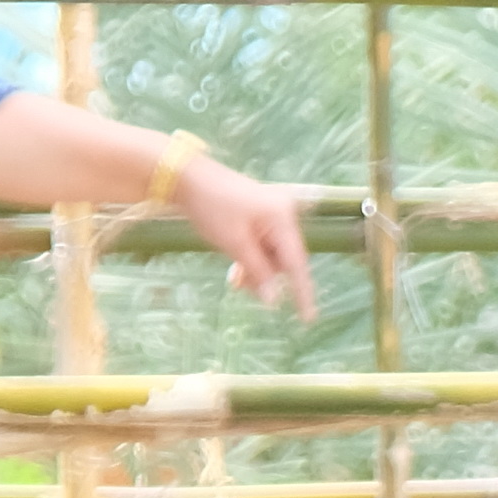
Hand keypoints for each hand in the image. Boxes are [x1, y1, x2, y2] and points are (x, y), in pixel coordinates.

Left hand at [175, 157, 315, 316]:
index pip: (297, 263)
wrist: (190, 179)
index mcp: (282, 217)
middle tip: (237, 285)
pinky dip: (252, 258)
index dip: (302, 292)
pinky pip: (264, 245)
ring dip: (256, 270)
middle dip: (266, 277)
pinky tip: (236, 266)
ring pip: (273, 255)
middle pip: (285, 259)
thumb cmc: (212, 208)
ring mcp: (273, 213)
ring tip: (233, 277)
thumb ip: (258, 273)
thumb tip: (275, 300)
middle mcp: (284, 213)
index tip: (308, 318)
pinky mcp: (262, 215)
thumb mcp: (235, 245)